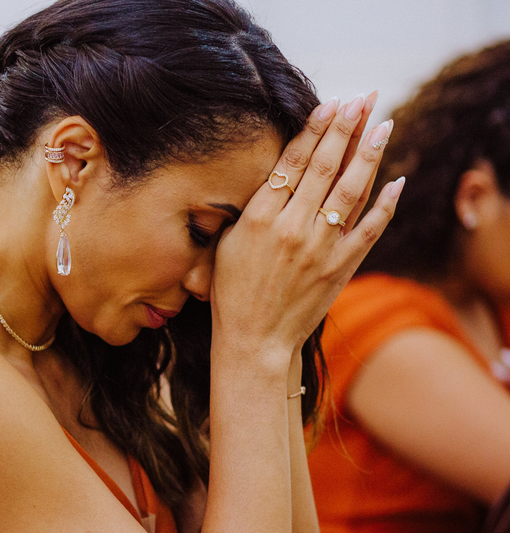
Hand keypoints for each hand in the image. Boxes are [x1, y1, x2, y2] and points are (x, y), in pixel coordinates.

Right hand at [212, 93, 402, 358]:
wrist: (254, 341)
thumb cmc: (232, 293)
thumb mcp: (227, 245)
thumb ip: (250, 210)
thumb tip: (273, 176)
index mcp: (259, 219)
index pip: (293, 163)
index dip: (315, 130)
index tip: (331, 104)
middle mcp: (292, 228)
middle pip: (325, 167)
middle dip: (346, 128)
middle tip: (363, 98)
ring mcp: (320, 248)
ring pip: (352, 190)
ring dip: (370, 153)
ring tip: (384, 124)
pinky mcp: (340, 267)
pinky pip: (370, 228)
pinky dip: (387, 203)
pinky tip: (398, 180)